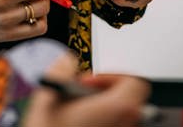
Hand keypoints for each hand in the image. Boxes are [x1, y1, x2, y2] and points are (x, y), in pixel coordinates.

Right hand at [24, 72, 150, 126]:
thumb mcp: (48, 96)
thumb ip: (61, 70)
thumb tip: (68, 62)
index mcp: (115, 109)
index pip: (135, 83)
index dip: (112, 76)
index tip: (89, 82)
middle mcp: (124, 126)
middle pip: (128, 101)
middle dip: (104, 93)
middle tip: (80, 96)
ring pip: (121, 118)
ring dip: (101, 110)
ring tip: (75, 113)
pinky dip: (100, 124)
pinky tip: (77, 125)